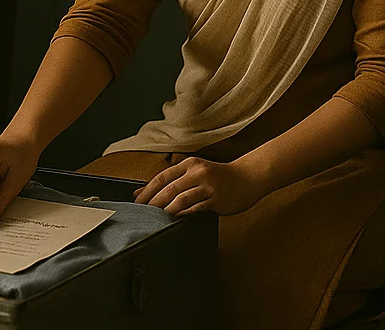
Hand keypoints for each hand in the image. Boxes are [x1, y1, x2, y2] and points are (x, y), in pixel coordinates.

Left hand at [133, 155, 266, 216]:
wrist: (248, 177)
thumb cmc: (220, 176)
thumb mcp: (197, 171)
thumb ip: (174, 180)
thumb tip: (144, 192)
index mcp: (190, 164)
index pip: (162, 177)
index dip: (147, 190)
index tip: (136, 202)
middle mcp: (198, 172)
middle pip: (168, 189)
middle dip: (152, 203)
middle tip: (142, 213)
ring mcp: (207, 186)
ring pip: (180, 199)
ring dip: (166, 210)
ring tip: (155, 218)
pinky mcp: (216, 199)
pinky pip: (195, 208)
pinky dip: (182, 214)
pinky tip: (175, 219)